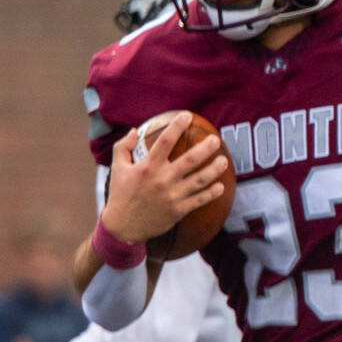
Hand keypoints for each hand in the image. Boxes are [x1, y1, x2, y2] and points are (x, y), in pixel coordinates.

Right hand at [99, 114, 228, 244]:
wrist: (123, 226)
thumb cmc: (120, 194)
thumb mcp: (117, 168)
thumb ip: (123, 147)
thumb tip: (135, 130)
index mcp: (147, 167)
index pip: (165, 141)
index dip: (177, 126)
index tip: (187, 116)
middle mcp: (162, 180)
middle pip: (189, 160)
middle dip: (205, 148)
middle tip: (216, 140)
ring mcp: (172, 196)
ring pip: (199, 180)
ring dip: (214, 170)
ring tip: (224, 161)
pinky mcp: (178, 210)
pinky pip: (199, 200)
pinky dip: (211, 194)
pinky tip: (221, 186)